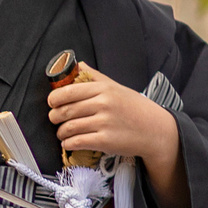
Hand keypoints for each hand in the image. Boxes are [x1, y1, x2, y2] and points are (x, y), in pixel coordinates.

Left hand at [47, 66, 173, 159]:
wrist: (155, 130)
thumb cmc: (134, 108)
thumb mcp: (117, 88)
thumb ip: (96, 77)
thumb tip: (78, 64)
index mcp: (104, 89)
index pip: (68, 91)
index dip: (54, 98)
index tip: (52, 103)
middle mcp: (103, 104)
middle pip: (65, 110)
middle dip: (54, 117)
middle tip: (55, 119)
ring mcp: (104, 123)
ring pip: (68, 128)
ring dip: (60, 132)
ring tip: (62, 132)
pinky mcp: (105, 141)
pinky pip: (76, 142)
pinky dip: (68, 143)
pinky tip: (69, 142)